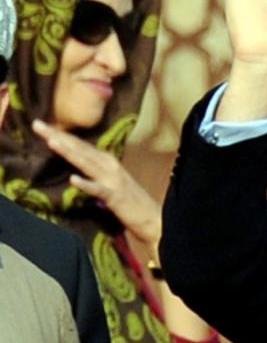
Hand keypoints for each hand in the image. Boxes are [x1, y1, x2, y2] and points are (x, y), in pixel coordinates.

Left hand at [32, 119, 161, 246]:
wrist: (153, 218)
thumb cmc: (130, 202)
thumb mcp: (109, 182)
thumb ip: (94, 173)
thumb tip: (73, 168)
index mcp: (107, 161)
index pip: (80, 145)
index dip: (61, 134)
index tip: (40, 124)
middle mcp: (110, 166)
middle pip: (80, 149)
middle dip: (58, 136)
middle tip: (38, 125)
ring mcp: (113, 180)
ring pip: (87, 164)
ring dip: (69, 152)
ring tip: (51, 142)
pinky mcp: (116, 196)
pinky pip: (98, 190)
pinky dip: (86, 184)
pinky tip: (73, 179)